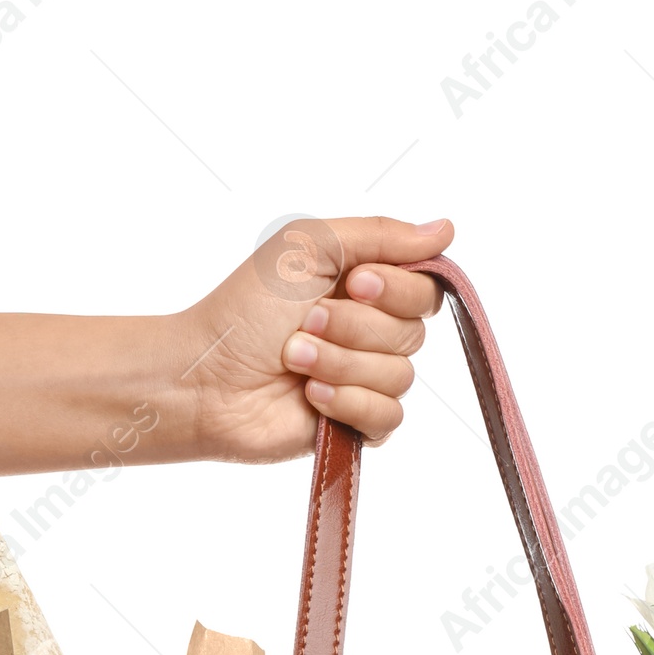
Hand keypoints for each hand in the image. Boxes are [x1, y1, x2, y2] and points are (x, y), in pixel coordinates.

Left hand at [176, 215, 453, 460]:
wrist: (207, 378)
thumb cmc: (247, 310)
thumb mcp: (311, 245)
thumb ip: (381, 235)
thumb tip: (446, 229)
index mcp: (366, 287)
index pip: (425, 289)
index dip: (397, 289)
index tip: (353, 284)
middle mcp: (371, 332)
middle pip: (414, 333)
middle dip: (357, 327)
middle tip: (308, 322)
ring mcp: (365, 380)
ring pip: (400, 376)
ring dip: (341, 363)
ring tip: (295, 359)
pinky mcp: (357, 425)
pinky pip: (388, 417)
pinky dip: (347, 402)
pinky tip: (311, 395)